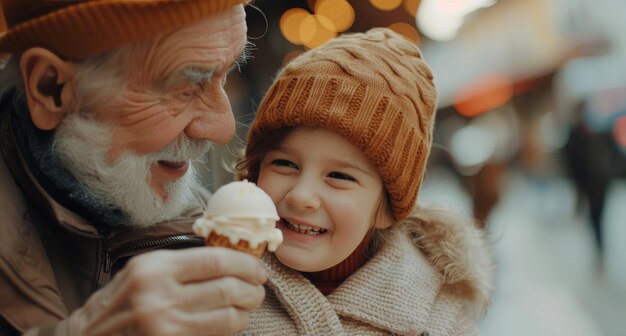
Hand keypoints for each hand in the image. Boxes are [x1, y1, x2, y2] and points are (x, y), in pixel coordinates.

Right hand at [67, 247, 266, 334]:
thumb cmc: (118, 302)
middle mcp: (159, 296)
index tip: (258, 269)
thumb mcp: (143, 271)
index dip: (245, 264)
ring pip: (226, 317)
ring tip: (248, 306)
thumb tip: (231, 259)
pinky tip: (232, 323)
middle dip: (252, 290)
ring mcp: (165, 326)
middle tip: (258, 290)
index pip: (216, 260)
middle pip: (227, 289)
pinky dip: (229, 330)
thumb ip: (182, 264)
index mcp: (155, 267)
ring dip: (245, 312)